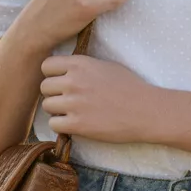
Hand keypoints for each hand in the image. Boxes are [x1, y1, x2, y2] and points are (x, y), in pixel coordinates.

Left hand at [39, 53, 155, 143]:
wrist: (146, 111)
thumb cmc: (130, 87)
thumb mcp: (106, 66)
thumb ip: (83, 66)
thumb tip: (64, 70)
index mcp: (81, 64)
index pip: (46, 66)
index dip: (52, 75)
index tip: (62, 82)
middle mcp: (74, 81)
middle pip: (44, 87)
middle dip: (54, 94)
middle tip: (69, 100)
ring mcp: (74, 103)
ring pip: (47, 106)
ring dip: (57, 111)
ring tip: (73, 112)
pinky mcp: (77, 124)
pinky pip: (53, 124)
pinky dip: (62, 126)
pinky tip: (75, 124)